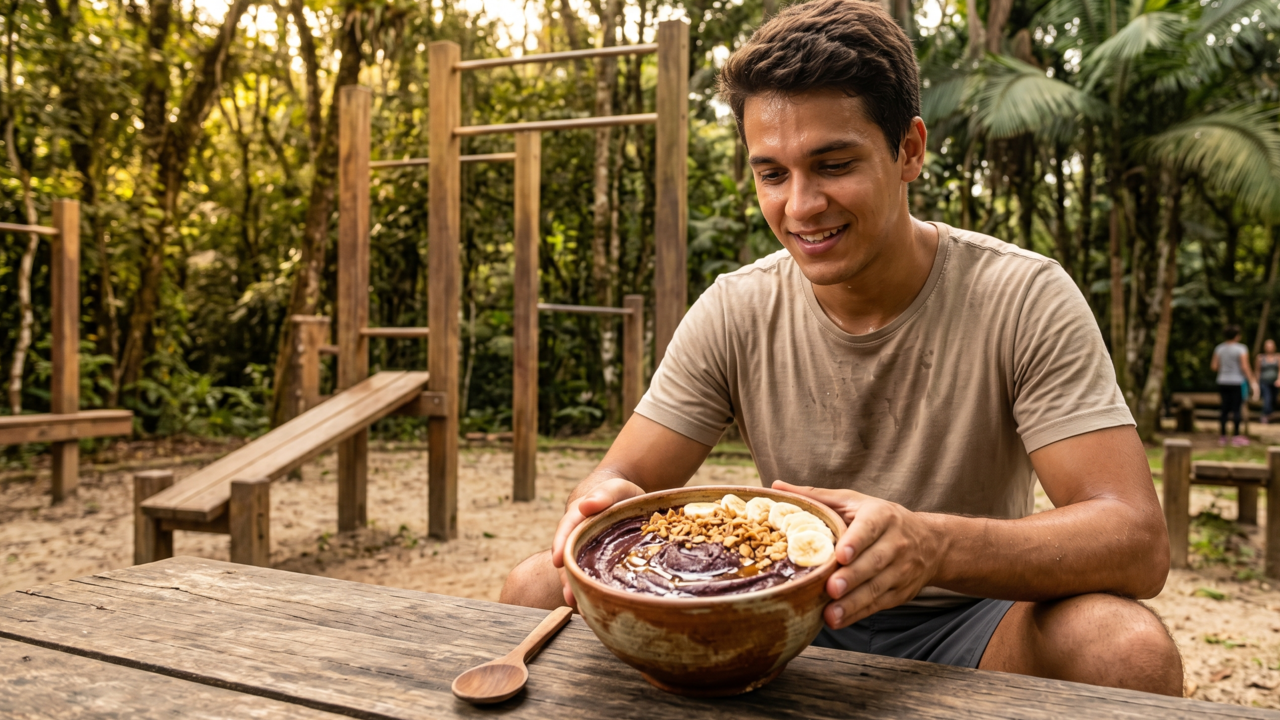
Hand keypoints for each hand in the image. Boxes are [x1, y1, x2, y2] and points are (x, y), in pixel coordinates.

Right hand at [551, 476, 644, 604]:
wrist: (624, 502)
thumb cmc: (618, 494)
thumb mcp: (616, 488)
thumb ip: (604, 493)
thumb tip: (585, 506)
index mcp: (579, 517)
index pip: (567, 529)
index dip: (561, 544)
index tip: (557, 561)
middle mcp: (578, 537)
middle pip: (569, 557)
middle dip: (567, 577)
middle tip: (570, 596)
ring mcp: (586, 553)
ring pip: (579, 572)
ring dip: (577, 589)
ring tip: (582, 610)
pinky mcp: (598, 566)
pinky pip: (592, 579)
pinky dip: (592, 592)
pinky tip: (598, 609)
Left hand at [774, 481, 942, 629]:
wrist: (931, 542)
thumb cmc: (880, 518)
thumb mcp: (854, 502)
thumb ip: (817, 496)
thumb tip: (775, 486)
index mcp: (881, 516)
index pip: (869, 529)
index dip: (856, 542)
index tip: (841, 555)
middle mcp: (895, 543)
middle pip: (873, 562)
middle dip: (853, 578)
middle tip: (831, 589)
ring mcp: (901, 570)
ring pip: (877, 587)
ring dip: (854, 603)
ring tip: (830, 614)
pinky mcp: (900, 592)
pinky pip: (878, 604)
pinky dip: (858, 613)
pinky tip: (838, 620)